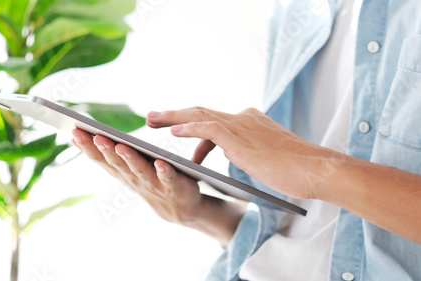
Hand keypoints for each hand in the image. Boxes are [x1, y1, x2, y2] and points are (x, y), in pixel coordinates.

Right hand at [71, 128, 245, 245]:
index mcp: (121, 172)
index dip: (87, 147)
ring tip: (121, 146)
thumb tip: (73, 138)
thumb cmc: (147, 181)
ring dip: (130, 159)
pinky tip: (161, 162)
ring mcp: (153, 184)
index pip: (101, 159)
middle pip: (117, 163)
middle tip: (96, 136)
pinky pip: (168, 178)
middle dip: (106, 150)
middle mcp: (134, 178)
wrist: (177, 209)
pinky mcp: (173, 186)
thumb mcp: (122, 168)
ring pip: (139, 170)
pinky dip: (164, 171)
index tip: (75, 132)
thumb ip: (103, 155)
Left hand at [147, 107, 325, 199]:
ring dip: (173, 118)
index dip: (192, 127)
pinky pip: (210, 129)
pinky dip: (190, 129)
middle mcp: (243, 118)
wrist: (316, 169)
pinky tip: (174, 132)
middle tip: (151, 117)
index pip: (214, 121)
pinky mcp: (242, 139)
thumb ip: (247, 150)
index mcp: (249, 121)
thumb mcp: (265, 156)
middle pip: (201, 112)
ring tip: (151, 121)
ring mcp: (242, 126)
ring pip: (200, 116)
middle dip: (173, 115)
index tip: (176, 132)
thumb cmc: (295, 169)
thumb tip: (233, 153)